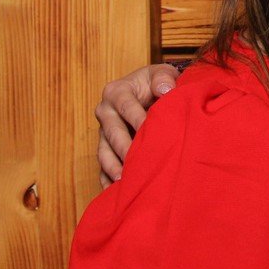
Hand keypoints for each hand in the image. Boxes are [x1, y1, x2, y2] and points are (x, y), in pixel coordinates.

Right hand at [96, 63, 180, 186]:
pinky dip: (108, 181)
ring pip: (104, 153)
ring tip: (124, 182)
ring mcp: (103, 134)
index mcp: (116, 92)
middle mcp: (105, 112)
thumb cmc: (158, 83)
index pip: (125, 106)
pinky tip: (116, 194)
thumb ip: (164, 78)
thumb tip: (165, 90)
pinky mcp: (106, 151)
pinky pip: (103, 169)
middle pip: (112, 133)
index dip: (137, 118)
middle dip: (123, 148)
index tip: (149, 131)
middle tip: (135, 163)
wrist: (152, 94)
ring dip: (113, 168)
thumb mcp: (162, 74)